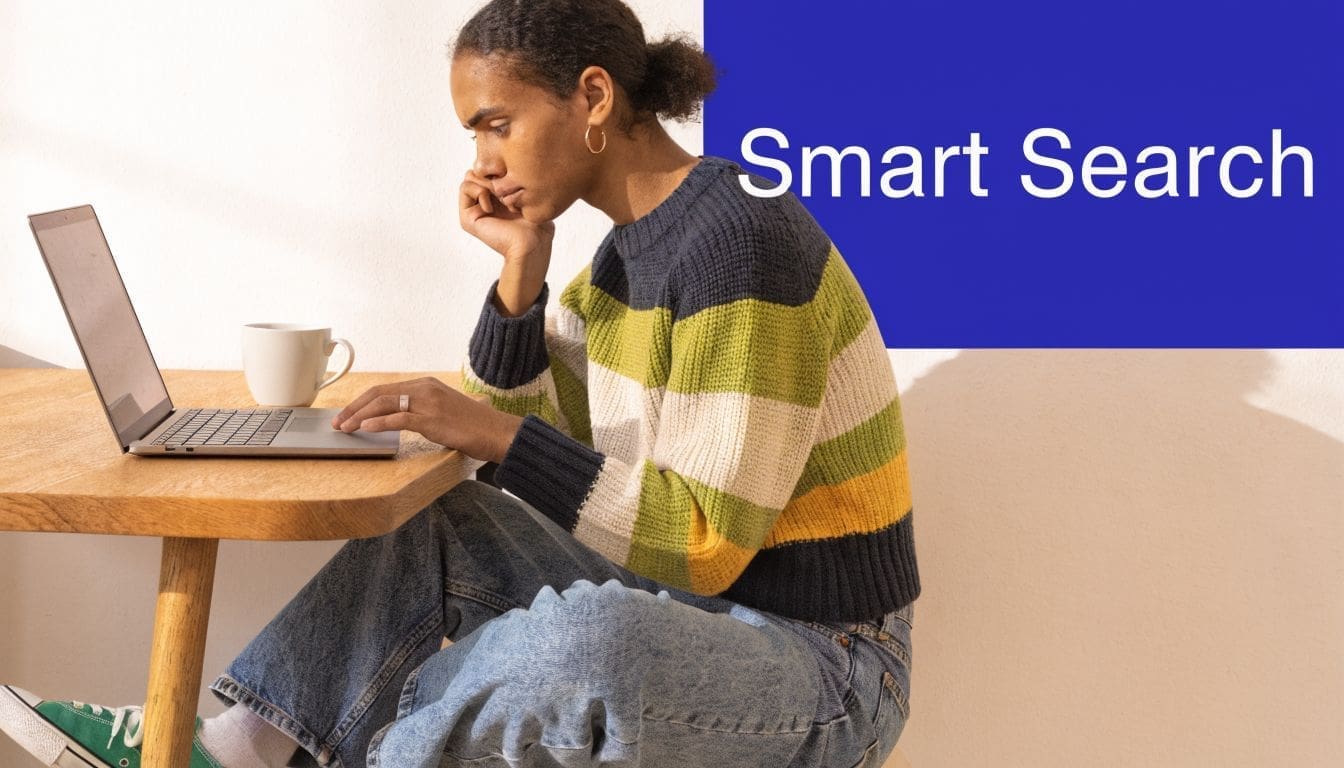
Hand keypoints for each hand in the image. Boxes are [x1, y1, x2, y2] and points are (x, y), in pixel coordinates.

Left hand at [330, 377, 521, 463]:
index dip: (362, 400)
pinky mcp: (432, 419)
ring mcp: (428, 403)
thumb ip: (425, 411)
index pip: (386, 389)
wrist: (498, 432)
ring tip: (345, 427)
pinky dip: (378, 422)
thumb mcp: (446, 411)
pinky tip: (365, 428)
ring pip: (384, 403)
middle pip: (379, 393)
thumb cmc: (474, 426)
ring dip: (359, 415)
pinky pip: (398, 418)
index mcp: (427, 385)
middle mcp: (425, 388)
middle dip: (354, 406)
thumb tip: (404, 419)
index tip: (347, 413)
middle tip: (338, 421)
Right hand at [459, 169, 552, 260]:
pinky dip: (479, 192)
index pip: (489, 169)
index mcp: (498, 197)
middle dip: (491, 174)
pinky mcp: (467, 217)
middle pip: (479, 170)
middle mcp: (485, 202)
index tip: (513, 181)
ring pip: (470, 176)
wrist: (531, 244)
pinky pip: (464, 187)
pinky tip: (491, 207)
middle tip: (506, 191)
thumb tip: (506, 164)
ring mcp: (475, 209)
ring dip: (486, 183)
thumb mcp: (527, 194)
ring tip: (500, 199)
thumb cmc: (537, 223)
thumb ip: (514, 179)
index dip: (499, 169)